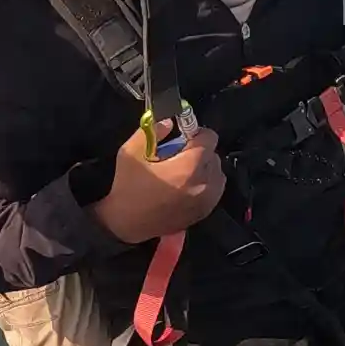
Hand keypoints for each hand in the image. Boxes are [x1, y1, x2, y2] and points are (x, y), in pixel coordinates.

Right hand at [90, 124, 225, 244]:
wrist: (126, 223)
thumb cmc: (128, 187)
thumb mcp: (131, 152)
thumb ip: (152, 131)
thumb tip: (170, 122)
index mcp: (188, 167)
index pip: (210, 138)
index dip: (196, 133)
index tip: (183, 136)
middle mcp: (204, 184)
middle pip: (214, 155)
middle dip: (199, 151)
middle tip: (178, 155)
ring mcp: (207, 201)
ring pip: (217, 173)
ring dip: (205, 168)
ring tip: (184, 172)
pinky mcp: (204, 212)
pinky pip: (216, 190)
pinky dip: (206, 184)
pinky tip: (187, 186)